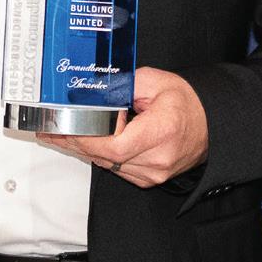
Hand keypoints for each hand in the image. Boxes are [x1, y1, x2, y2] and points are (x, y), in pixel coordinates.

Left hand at [39, 67, 207, 187]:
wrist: (210, 125)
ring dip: (83, 150)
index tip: (65, 127)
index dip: (86, 138)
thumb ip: (124, 85)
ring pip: (108, 165)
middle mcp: (158, 158)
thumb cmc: (187, 103)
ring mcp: (154, 173)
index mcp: (161, 132)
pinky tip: (83, 144)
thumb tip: (96, 90)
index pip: (115, 145)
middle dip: (75, 143)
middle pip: (106, 157)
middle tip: (51, 130)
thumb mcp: (156, 82)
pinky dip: (99, 156)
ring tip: (60, 135)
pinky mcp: (149, 179)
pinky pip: (116, 168)